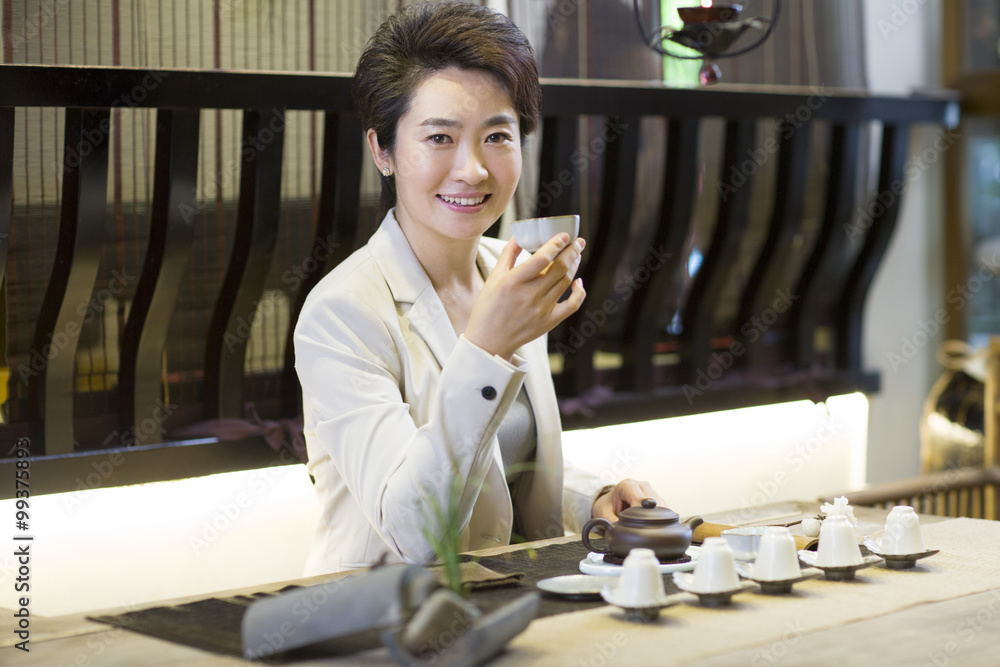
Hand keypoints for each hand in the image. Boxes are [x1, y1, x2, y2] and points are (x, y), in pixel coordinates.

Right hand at [465, 233, 585, 360]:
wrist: (489, 341)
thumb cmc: (488, 307)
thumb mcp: (493, 278)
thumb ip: (508, 254)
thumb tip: (520, 235)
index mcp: (513, 282)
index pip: (542, 258)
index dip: (556, 244)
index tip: (564, 235)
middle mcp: (529, 295)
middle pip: (559, 268)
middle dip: (572, 251)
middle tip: (578, 242)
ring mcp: (541, 310)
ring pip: (566, 281)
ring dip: (574, 265)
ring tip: (576, 255)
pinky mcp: (549, 322)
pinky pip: (572, 305)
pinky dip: (579, 292)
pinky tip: (578, 282)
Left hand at [591, 478, 663, 521]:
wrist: (610, 503)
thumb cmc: (608, 507)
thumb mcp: (604, 514)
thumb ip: (610, 522)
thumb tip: (619, 531)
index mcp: (627, 485)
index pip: (639, 497)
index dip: (639, 511)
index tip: (637, 522)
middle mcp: (642, 486)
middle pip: (652, 500)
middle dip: (648, 516)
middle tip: (643, 528)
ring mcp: (652, 492)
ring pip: (661, 505)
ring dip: (657, 518)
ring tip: (647, 528)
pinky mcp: (659, 500)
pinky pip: (665, 510)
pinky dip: (662, 519)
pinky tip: (655, 526)